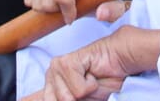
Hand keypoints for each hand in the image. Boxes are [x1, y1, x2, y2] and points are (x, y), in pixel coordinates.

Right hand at [24, 0, 96, 25]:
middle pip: (46, 2)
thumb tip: (100, 15)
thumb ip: (113, 10)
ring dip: (46, 8)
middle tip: (66, 8)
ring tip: (59, 2)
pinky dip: (37, 3)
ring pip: (35, 2)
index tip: (73, 16)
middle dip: (56, 12)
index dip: (67, 13)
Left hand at [31, 27, 159, 100]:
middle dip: (75, 100)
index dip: (39, 99)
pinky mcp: (66, 63)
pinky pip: (76, 90)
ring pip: (65, 99)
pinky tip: (92, 74)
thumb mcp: (81, 100)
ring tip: (90, 81)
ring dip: (83, 95)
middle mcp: (51, 73)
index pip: (38, 98)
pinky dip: (88, 87)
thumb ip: (62, 99)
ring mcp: (57, 66)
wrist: (121, 62)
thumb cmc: (104, 81)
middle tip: (87, 89)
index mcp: (52, 84)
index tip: (56, 94)